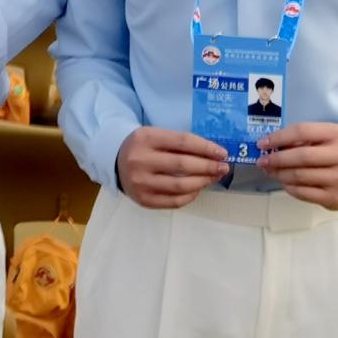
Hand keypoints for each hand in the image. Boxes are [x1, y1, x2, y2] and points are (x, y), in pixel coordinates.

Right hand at [114, 127, 228, 208]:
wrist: (115, 161)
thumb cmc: (143, 147)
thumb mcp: (156, 136)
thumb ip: (180, 144)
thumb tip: (214, 155)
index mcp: (145, 138)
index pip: (183, 142)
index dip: (206, 147)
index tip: (222, 153)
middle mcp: (140, 160)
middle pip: (183, 165)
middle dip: (208, 167)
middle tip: (223, 168)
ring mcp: (140, 182)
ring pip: (181, 185)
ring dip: (203, 182)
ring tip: (212, 178)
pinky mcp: (143, 200)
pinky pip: (174, 201)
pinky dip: (191, 196)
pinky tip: (197, 189)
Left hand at [257, 122, 337, 207]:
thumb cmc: (333, 153)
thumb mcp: (323, 139)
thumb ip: (300, 140)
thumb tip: (269, 146)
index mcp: (337, 134)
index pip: (302, 131)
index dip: (278, 137)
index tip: (262, 144)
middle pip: (301, 156)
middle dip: (276, 159)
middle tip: (262, 162)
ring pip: (300, 176)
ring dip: (279, 174)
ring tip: (271, 172)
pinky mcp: (335, 197)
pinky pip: (303, 192)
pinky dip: (289, 187)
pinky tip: (285, 183)